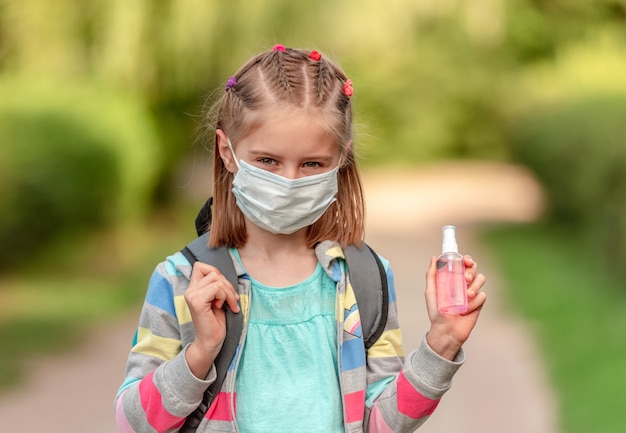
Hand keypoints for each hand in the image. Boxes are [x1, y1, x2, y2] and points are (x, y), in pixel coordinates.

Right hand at [184, 262, 239, 377]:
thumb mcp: (217, 299)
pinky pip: (216, 288)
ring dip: (228, 292)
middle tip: (232, 300)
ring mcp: (192, 296)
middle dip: (228, 284)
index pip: (200, 266)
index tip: (223, 288)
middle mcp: (190, 290)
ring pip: (216, 280)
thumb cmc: (216, 322)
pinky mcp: (197, 302)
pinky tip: (222, 307)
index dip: (215, 272)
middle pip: (213, 272)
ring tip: (229, 304)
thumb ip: (216, 285)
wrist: (210, 342)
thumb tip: (223, 274)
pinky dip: (225, 296)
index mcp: (193, 289)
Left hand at [425, 255, 485, 359]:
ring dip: (474, 285)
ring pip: (480, 279)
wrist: (446, 330)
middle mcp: (463, 283)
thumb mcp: (431, 292)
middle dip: (471, 270)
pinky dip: (475, 301)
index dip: (467, 259)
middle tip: (466, 278)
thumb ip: (431, 275)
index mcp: (452, 278)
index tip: (465, 261)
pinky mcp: (478, 303)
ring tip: (467, 296)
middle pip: (474, 268)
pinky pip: (482, 295)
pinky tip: (467, 309)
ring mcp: (472, 293)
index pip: (463, 263)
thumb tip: (434, 258)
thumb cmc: (436, 312)